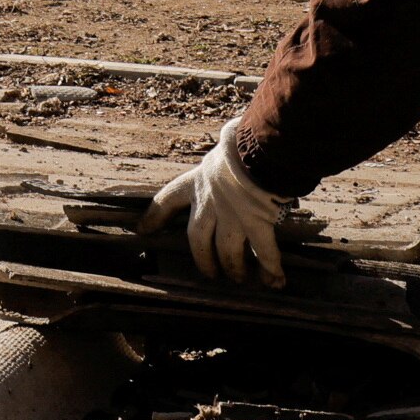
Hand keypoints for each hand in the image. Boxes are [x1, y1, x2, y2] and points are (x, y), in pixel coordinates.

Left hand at [138, 124, 289, 286]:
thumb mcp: (225, 144)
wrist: (255, 151)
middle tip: (210, 273)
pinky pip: (264, 252)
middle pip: (198, 239)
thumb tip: (233, 137)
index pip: (168, 198)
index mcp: (198, 180)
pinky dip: (271, 268)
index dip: (155, 215)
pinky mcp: (256, 225)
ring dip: (234, 268)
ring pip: (228, 252)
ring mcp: (232, 217)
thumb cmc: (242, 141)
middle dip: (203, 259)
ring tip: (240, 279)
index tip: (142, 229)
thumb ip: (225, 154)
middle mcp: (210, 203)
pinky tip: (276, 281)